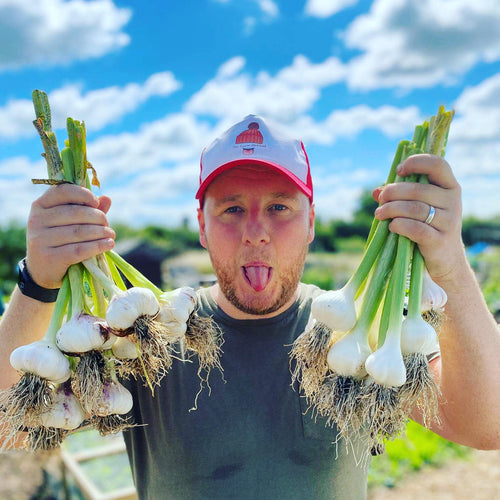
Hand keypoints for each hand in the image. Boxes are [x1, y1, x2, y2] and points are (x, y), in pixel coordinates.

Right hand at [26, 184, 114, 287]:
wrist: (43, 271)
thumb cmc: (61, 241)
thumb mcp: (70, 222)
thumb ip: (87, 210)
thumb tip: (107, 198)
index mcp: (41, 205)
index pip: (63, 191)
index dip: (83, 194)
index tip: (96, 202)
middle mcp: (37, 220)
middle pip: (75, 213)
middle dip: (98, 217)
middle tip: (108, 225)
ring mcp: (40, 239)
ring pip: (79, 232)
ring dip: (101, 232)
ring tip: (111, 235)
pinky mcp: (49, 258)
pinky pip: (79, 249)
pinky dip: (97, 246)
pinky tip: (109, 244)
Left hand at [373, 154, 464, 279]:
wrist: (445, 259)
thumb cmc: (428, 227)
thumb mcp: (417, 208)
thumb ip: (398, 197)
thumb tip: (376, 192)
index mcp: (450, 186)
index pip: (438, 164)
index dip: (416, 163)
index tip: (399, 171)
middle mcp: (453, 201)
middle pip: (418, 189)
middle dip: (393, 193)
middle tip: (381, 200)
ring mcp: (449, 222)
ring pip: (414, 209)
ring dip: (391, 209)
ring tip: (379, 214)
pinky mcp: (440, 241)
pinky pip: (415, 229)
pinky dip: (399, 225)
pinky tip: (391, 226)